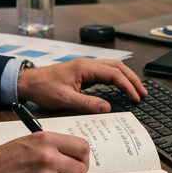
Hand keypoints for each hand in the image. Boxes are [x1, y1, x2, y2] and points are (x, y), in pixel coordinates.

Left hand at [17, 58, 146, 112]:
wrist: (28, 82)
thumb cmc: (43, 88)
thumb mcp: (65, 99)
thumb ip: (88, 104)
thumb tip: (108, 107)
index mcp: (85, 68)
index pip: (114, 74)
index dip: (127, 86)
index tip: (136, 98)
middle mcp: (87, 64)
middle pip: (117, 67)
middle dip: (132, 79)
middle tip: (143, 93)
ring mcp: (85, 68)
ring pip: (112, 67)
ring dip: (125, 77)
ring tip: (136, 89)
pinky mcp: (82, 73)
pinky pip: (105, 72)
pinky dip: (116, 78)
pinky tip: (120, 87)